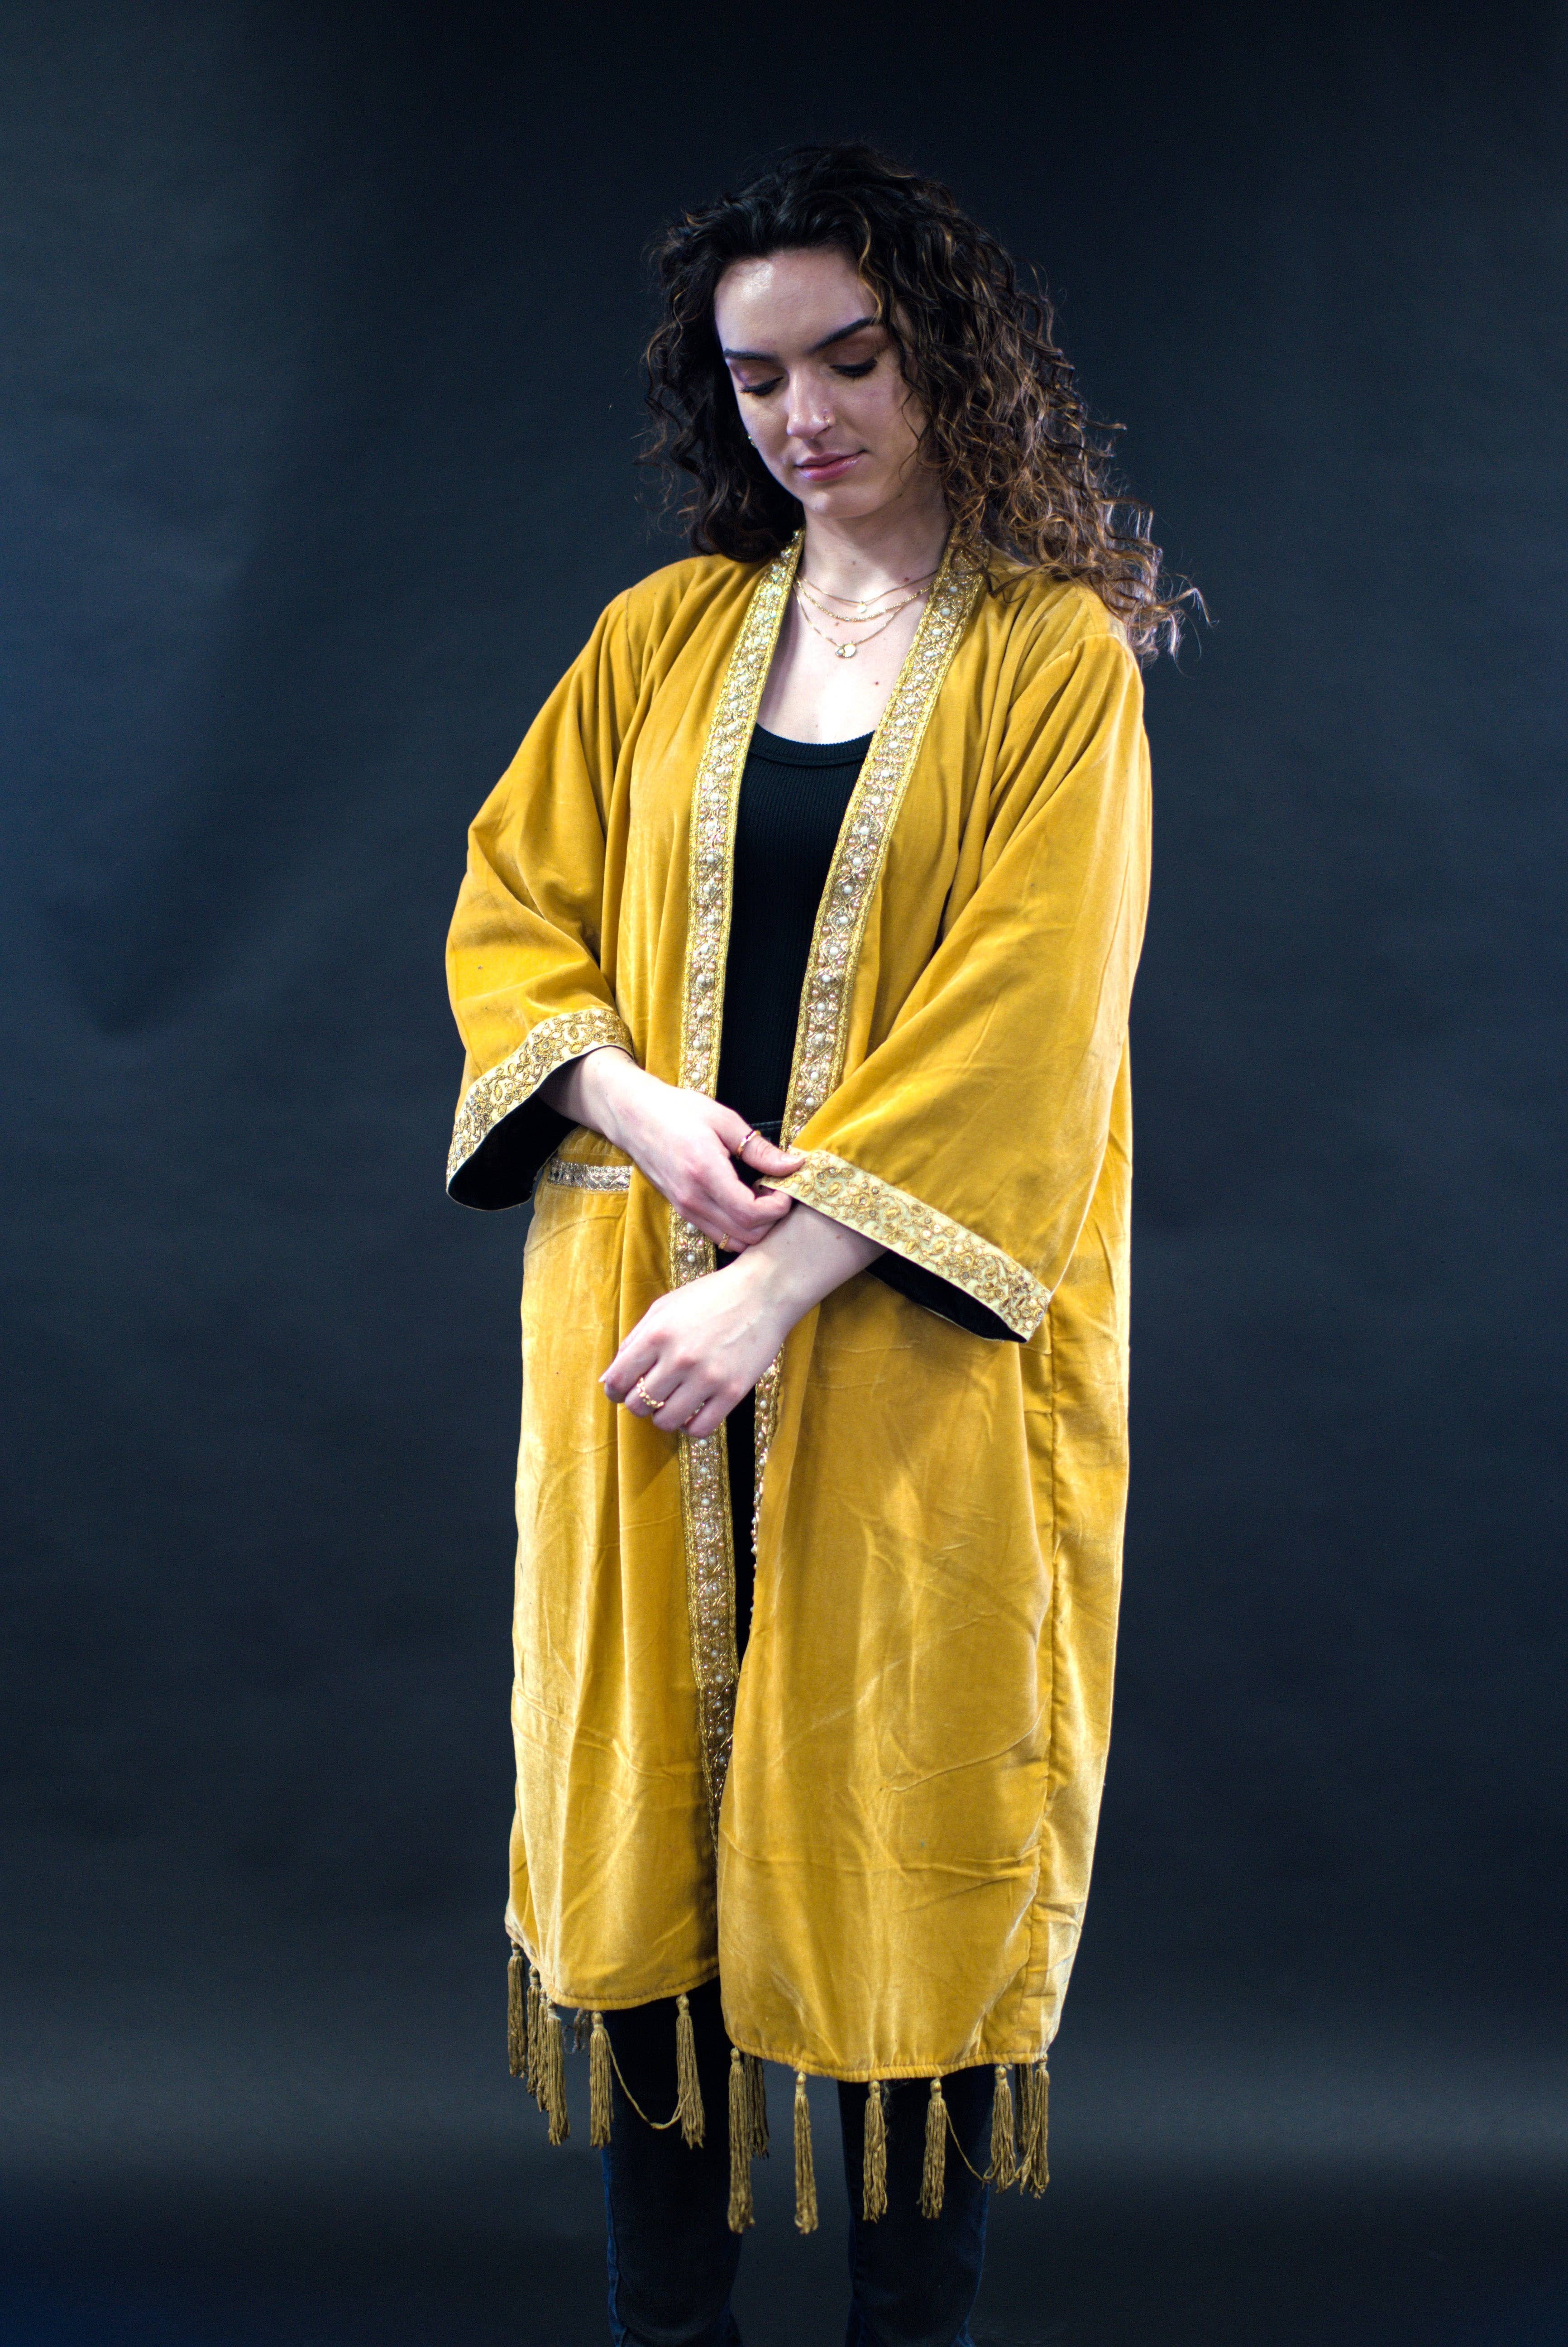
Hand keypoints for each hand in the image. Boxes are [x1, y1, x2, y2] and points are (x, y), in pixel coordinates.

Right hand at [542, 1047, 802, 1250]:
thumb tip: (794, 1165)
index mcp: (705, 1172)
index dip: (778, 1207)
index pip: (751, 1213)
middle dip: (771, 1220)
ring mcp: (686, 1209)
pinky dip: (737, 1226)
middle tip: (778, 1192)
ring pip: (732, 1241)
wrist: (634, 1117)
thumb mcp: (724, 1120)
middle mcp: (693, 1199)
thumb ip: (759, 1149)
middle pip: (746, 1235)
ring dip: (755, 1227)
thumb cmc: (678, 1111)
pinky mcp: (683, 1210)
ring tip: (761, 1197)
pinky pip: (717, 1234)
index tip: (787, 1187)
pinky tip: (742, 1199)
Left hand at [602, 1198, 883, 1437]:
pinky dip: (690, 1426)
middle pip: (638, 1405)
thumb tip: (608, 1380)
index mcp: (657, 1334)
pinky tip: (693, 1412)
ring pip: (665, 1421)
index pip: (617, 1380)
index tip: (621, 1391)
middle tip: (651, 1394)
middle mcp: (679, 1358)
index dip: (614, 1391)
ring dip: (663, 1417)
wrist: (763, 1292)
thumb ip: (633, 1341)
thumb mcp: (663, 1308)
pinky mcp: (733, 1391)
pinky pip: (699, 1429)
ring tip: (672, 1403)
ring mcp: (707, 1377)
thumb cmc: (709, 1297)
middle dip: (639, 1403)